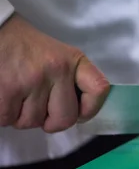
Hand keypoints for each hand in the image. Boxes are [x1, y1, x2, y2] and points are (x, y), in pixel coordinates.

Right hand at [0, 14, 109, 131]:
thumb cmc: (25, 46)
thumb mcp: (57, 55)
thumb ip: (70, 80)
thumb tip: (77, 113)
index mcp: (73, 61)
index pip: (98, 90)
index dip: (90, 108)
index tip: (78, 112)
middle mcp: (57, 70)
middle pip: (65, 119)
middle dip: (50, 122)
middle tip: (38, 109)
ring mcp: (32, 81)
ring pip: (32, 123)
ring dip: (21, 116)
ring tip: (16, 96)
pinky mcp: (7, 90)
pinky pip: (8, 119)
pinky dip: (4, 114)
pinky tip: (3, 97)